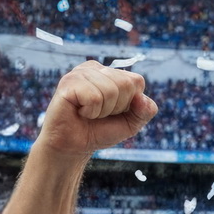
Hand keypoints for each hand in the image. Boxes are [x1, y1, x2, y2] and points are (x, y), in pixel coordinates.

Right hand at [35, 63, 157, 159]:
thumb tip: (142, 98)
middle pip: (126, 84)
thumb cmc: (100, 131)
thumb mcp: (131, 123)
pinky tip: (80, 111)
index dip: (130, 103)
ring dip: (103, 111)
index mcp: (111, 73)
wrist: (74, 145)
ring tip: (89, 113)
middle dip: (117, 107)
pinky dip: (91, 112)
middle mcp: (96, 68)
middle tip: (100, 113)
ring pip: (110, 91)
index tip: (113, 111)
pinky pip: (94, 97)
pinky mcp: (68, 82)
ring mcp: (81, 72)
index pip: (136, 81)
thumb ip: (145, 111)